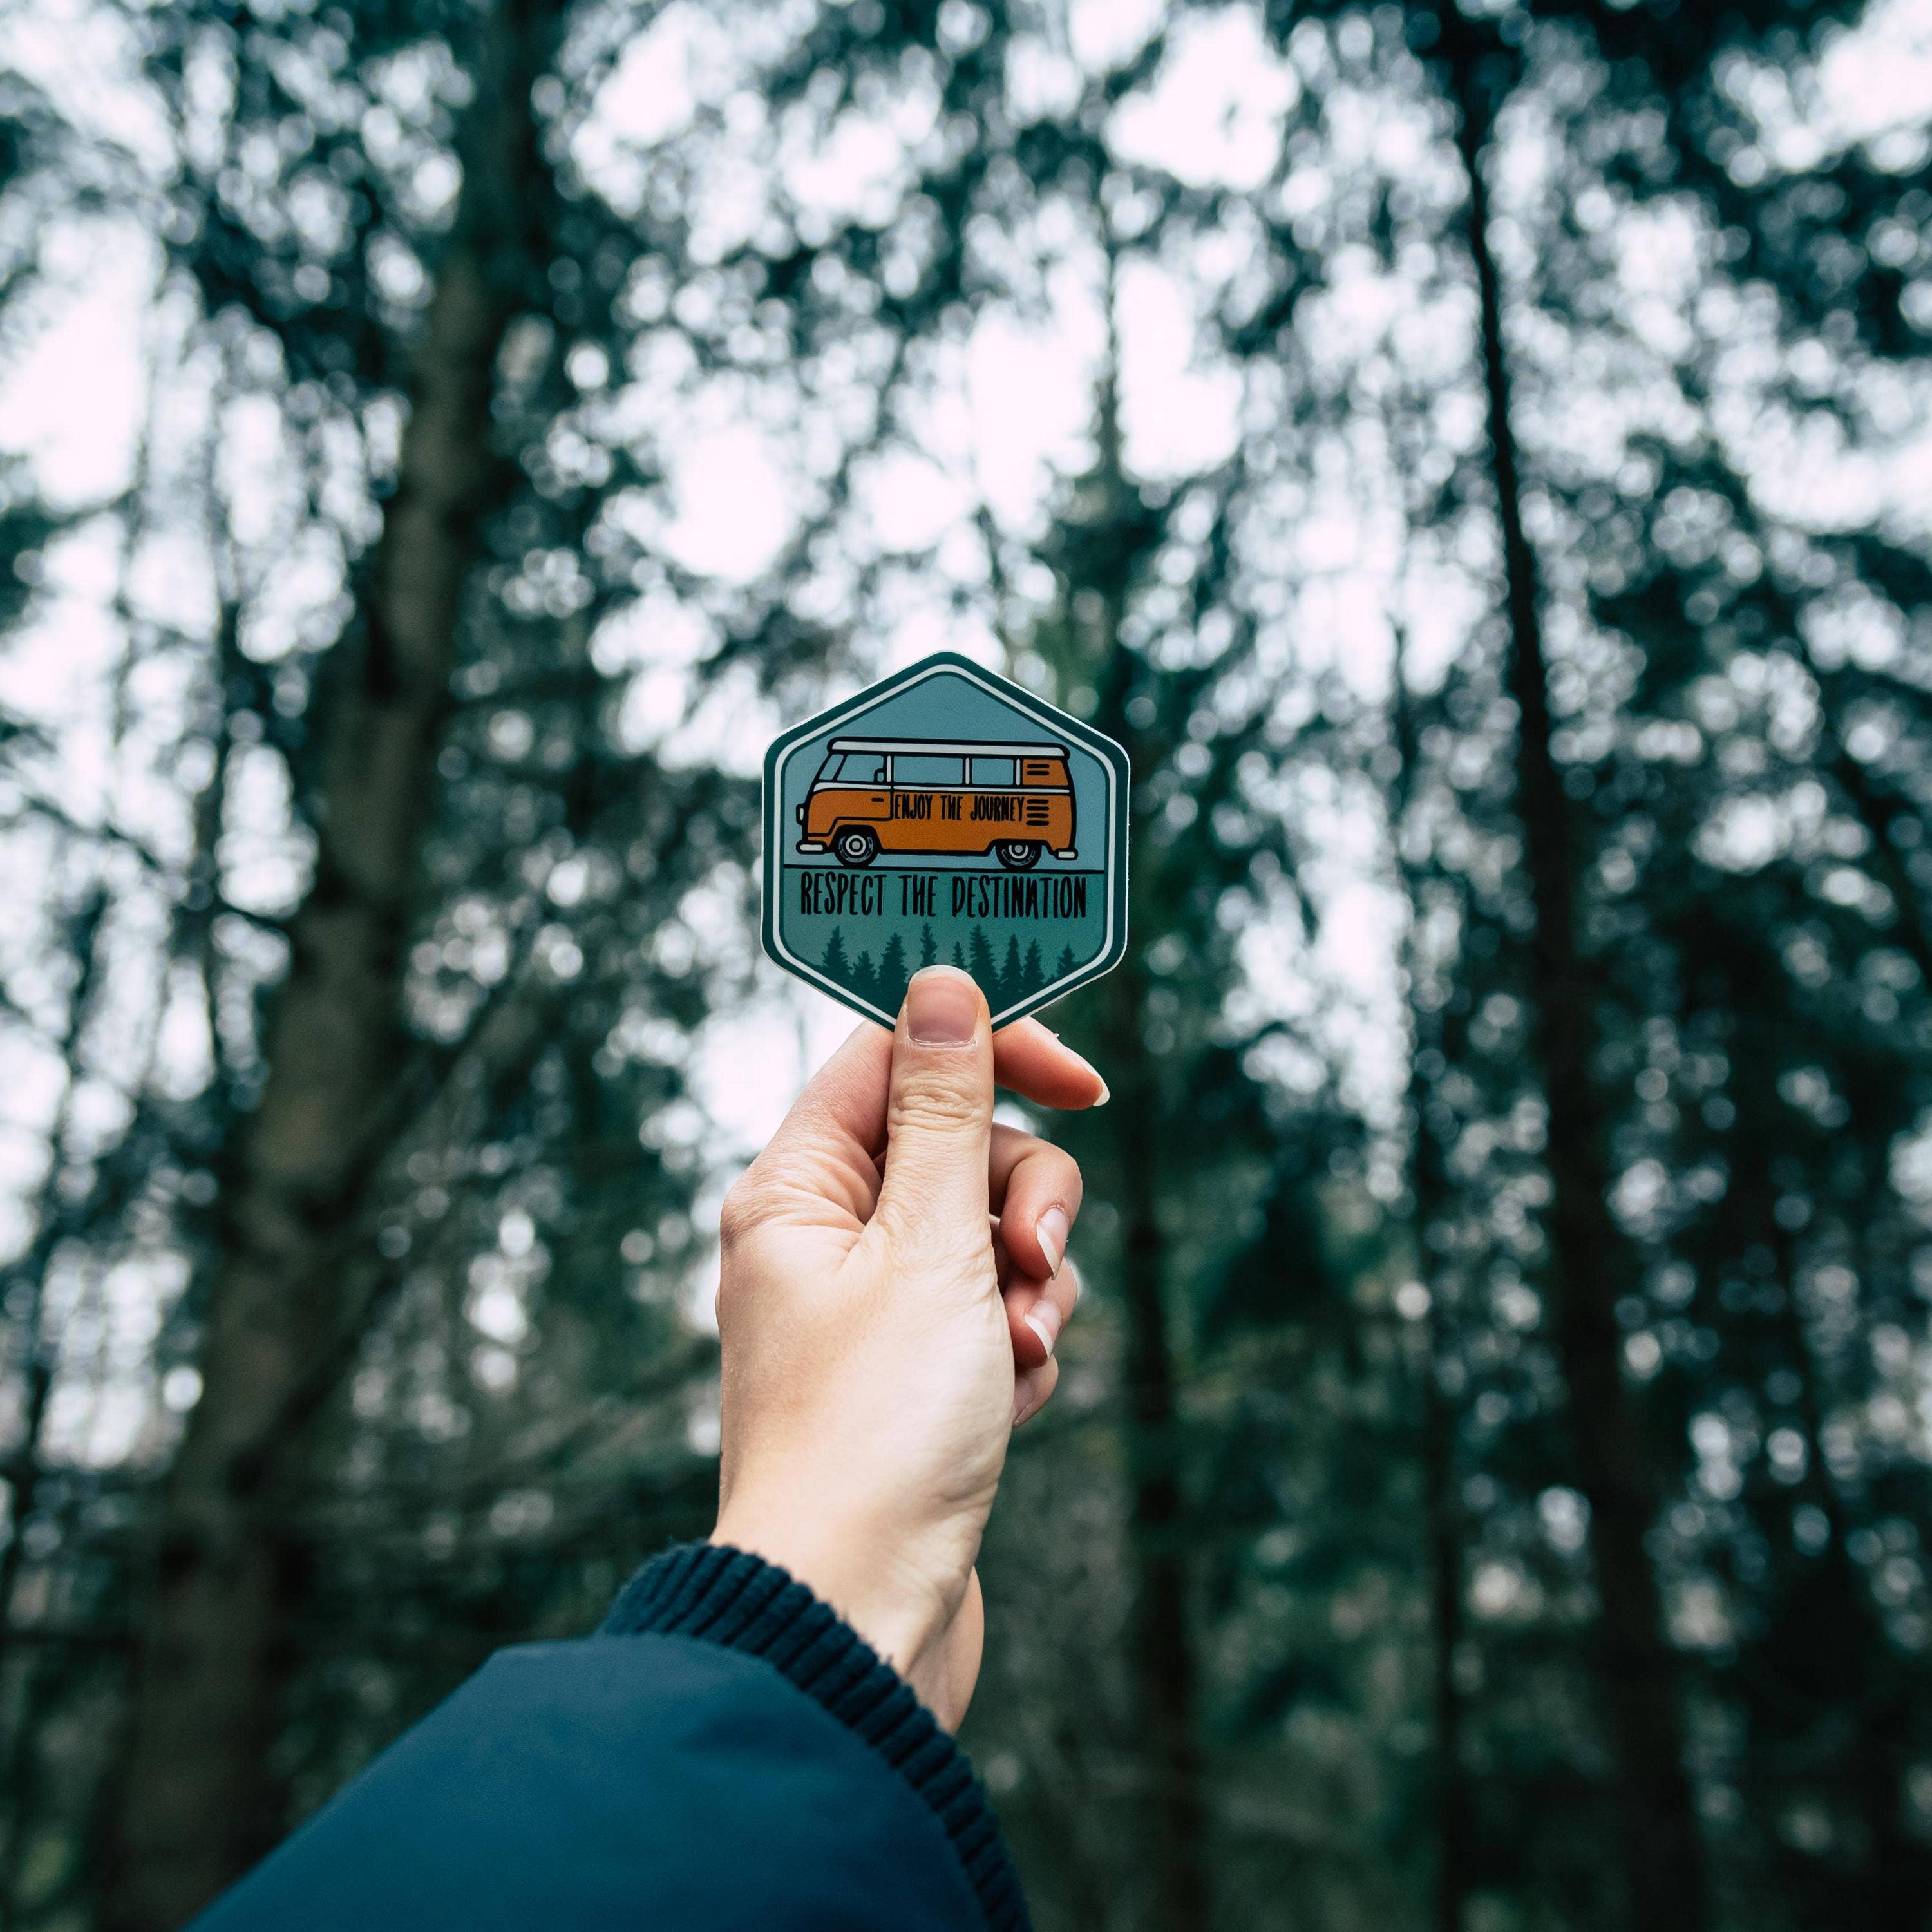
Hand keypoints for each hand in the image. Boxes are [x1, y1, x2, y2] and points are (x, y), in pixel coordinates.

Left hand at [711, 966, 1101, 1728]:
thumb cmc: (876, 1432)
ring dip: (1032, 1285)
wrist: (856, 1615)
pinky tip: (1005, 1406)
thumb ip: (948, 1110)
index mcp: (799, 1188)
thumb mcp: (929, 1246)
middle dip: (1025, 1197)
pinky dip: (1017, 1349)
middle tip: (1027, 1260)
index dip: (993, 1050)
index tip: (1084, 1082)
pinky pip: (995, 1316)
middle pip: (962, 1148)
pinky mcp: (914, 1377)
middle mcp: (825, 1239)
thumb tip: (942, 984)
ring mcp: (871, 1312)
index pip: (898, 1057)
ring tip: (1013, 1355)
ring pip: (991, 1236)